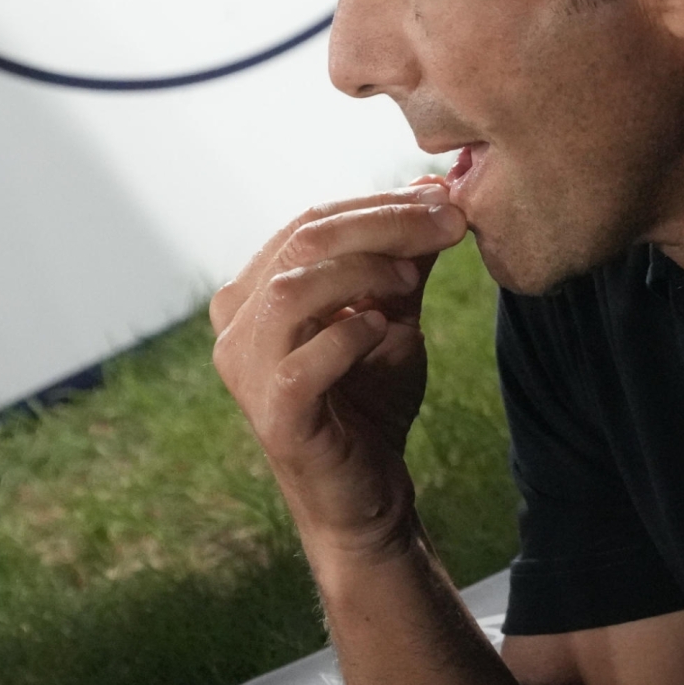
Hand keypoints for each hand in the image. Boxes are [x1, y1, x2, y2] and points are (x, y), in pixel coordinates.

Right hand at [210, 179, 468, 556]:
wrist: (367, 495)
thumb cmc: (369, 401)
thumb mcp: (391, 314)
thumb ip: (403, 259)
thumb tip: (430, 189)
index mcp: (253, 292)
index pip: (309, 222)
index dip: (379, 203)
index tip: (444, 200)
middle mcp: (235, 326)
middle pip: (303, 243)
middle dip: (384, 224)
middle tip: (448, 224)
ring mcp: (246, 372)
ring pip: (293, 290)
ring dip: (365, 272)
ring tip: (413, 279)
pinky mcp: (273, 416)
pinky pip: (304, 361)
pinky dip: (350, 336)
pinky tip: (385, 331)